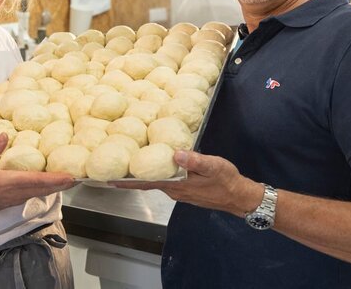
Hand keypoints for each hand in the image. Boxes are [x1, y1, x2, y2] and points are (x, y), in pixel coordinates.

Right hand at [0, 133, 75, 218]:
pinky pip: (34, 194)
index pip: (36, 181)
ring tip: (68, 181)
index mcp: (9, 182)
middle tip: (77, 178)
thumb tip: (6, 134)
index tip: (69, 177)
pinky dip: (45, 190)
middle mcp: (16, 192)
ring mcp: (16, 199)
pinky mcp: (14, 201)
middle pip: (44, 188)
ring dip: (55, 187)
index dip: (54, 179)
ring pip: (40, 192)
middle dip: (61, 184)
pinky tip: (51, 186)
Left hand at [112, 150, 260, 215]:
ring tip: (129, 163)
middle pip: (147, 183)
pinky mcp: (186, 189)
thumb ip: (195, 160)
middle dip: (130, 177)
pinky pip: (166, 181)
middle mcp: (174, 191)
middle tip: (113, 166)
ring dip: (142, 175)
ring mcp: (180, 191)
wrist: (240, 197)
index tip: (109, 179)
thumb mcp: (213, 166)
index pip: (146, 183)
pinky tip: (155, 164)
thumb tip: (175, 153)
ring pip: (156, 182)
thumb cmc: (227, 181)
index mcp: (176, 185)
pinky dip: (156, 174)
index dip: (127, 181)